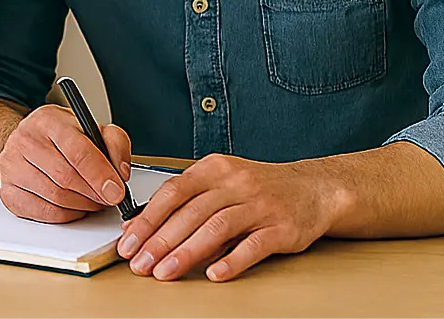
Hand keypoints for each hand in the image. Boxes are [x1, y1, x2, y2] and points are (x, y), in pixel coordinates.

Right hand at [0, 104, 132, 222]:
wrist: (29, 142)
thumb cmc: (63, 138)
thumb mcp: (92, 129)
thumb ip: (114, 144)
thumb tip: (120, 173)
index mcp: (47, 120)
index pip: (76, 150)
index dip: (100, 175)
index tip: (116, 191)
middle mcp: (24, 140)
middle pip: (65, 177)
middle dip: (93, 193)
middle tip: (108, 198)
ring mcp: (11, 167)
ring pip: (55, 198)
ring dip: (82, 205)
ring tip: (92, 199)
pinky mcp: (8, 192)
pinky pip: (44, 213)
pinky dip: (66, 215)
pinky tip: (73, 205)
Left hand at [118, 154, 337, 281]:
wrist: (315, 189)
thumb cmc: (259, 188)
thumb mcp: (220, 182)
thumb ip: (186, 201)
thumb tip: (143, 227)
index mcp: (214, 169)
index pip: (172, 192)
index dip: (147, 219)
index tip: (129, 241)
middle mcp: (236, 183)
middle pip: (191, 213)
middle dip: (160, 241)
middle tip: (140, 264)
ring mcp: (261, 205)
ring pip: (217, 228)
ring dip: (187, 252)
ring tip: (165, 272)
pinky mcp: (283, 228)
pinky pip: (254, 245)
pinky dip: (233, 261)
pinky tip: (215, 274)